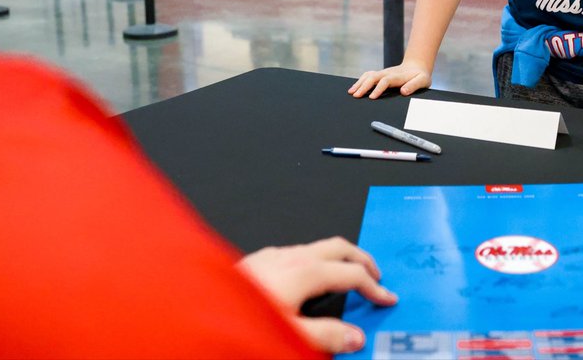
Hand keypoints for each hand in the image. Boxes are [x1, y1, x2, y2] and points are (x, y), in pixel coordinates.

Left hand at [237, 236, 397, 354]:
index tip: (387, 298)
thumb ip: (326, 335)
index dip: (374, 287)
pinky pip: (296, 252)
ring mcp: (273, 255)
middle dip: (362, 259)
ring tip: (345, 277)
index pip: (352, 274)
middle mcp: (291, 256)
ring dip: (337, 259)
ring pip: (317, 247)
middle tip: (376, 276)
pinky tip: (306, 279)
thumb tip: (354, 336)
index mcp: (305, 271)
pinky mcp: (258, 259)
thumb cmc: (239, 318)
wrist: (195, 307)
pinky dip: (315, 261)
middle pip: (339, 247)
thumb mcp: (290, 333)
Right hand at [348, 62, 430, 98]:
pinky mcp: (380, 75)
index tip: (372, 97)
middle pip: (373, 77)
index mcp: (398, 76)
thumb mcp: (422, 80)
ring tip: (351, 92)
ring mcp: (383, 73)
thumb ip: (414, 85)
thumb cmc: (420, 76)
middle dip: (364, 86)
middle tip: (356, 96)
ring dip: (359, 83)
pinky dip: (360, 81)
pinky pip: (368, 76)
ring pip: (368, 76)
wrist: (417, 66)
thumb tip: (403, 91)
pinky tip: (354, 88)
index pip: (385, 81)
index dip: (378, 89)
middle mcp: (388, 73)